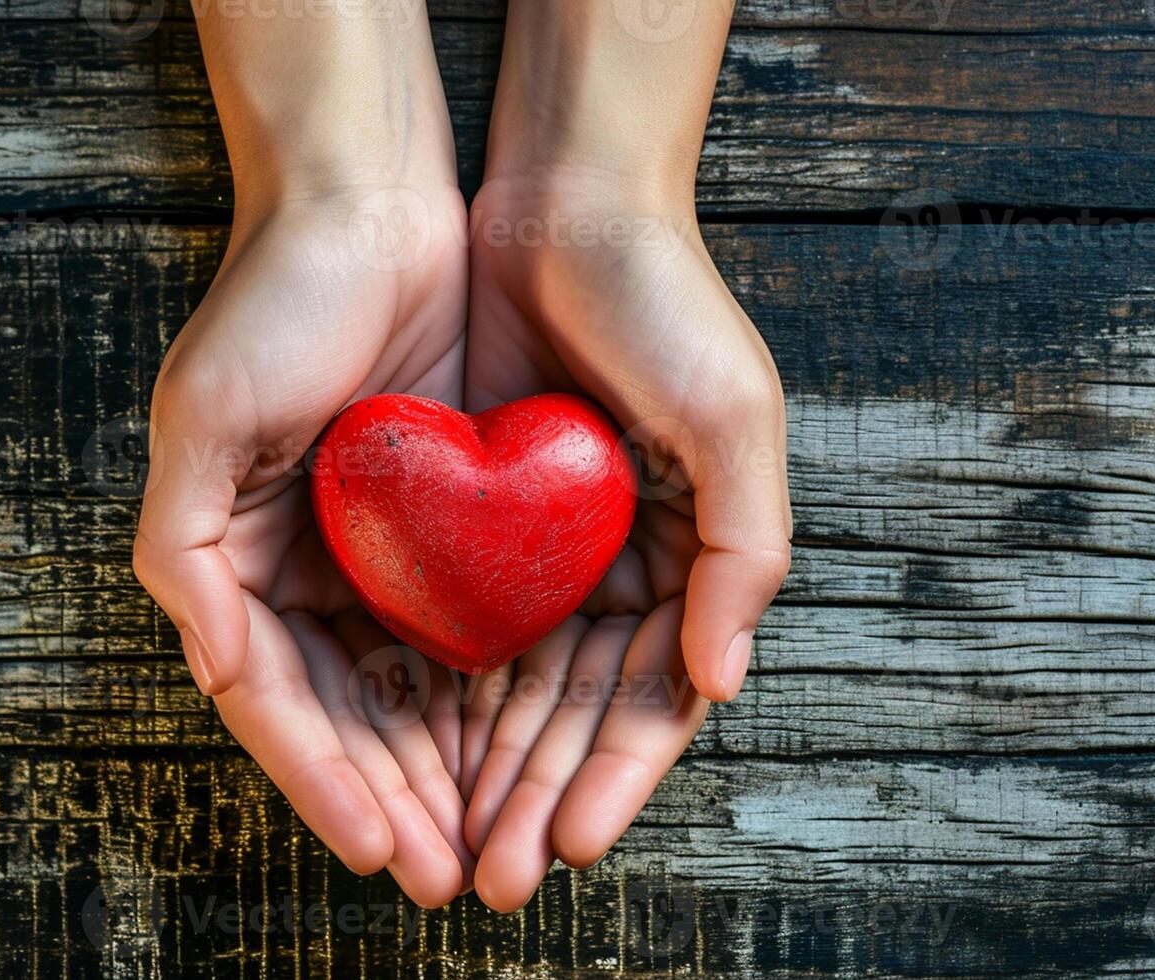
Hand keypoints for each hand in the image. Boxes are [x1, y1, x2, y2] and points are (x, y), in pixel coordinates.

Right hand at [134, 185, 476, 905]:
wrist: (371, 204)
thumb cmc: (276, 300)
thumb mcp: (202, 418)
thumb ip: (182, 552)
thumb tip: (213, 669)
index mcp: (234, 562)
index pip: (277, 702)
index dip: (325, 780)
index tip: (384, 849)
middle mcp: (300, 569)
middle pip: (346, 715)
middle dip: (396, 798)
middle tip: (453, 877)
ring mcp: (369, 552)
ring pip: (406, 690)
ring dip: (443, 768)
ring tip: (490, 841)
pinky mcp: (436, 524)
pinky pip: (458, 630)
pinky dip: (480, 694)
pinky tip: (513, 745)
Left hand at [458, 175, 791, 910]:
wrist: (564, 204)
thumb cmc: (664, 303)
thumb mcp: (731, 419)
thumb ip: (745, 555)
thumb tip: (720, 683)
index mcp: (686, 560)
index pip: (651, 700)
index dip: (614, 777)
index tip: (570, 844)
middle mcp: (614, 567)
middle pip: (572, 712)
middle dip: (535, 796)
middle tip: (493, 877)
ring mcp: (542, 547)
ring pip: (508, 686)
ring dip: (481, 768)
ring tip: (449, 844)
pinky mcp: (472, 516)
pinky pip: (452, 621)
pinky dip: (436, 689)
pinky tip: (410, 746)